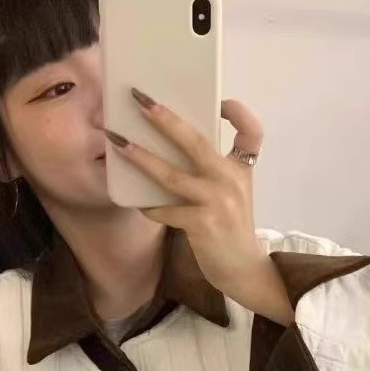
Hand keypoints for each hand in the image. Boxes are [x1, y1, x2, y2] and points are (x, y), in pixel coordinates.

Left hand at [107, 94, 291, 321]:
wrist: (243, 271)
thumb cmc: (232, 229)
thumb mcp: (234, 194)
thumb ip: (215, 170)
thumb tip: (174, 147)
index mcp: (241, 170)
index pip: (252, 133)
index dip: (239, 113)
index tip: (221, 101)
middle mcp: (231, 181)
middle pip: (196, 141)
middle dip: (164, 118)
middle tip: (139, 99)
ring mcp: (217, 203)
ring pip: (171, 175)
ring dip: (141, 157)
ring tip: (117, 143)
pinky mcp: (202, 225)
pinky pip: (165, 210)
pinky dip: (148, 206)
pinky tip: (135, 202)